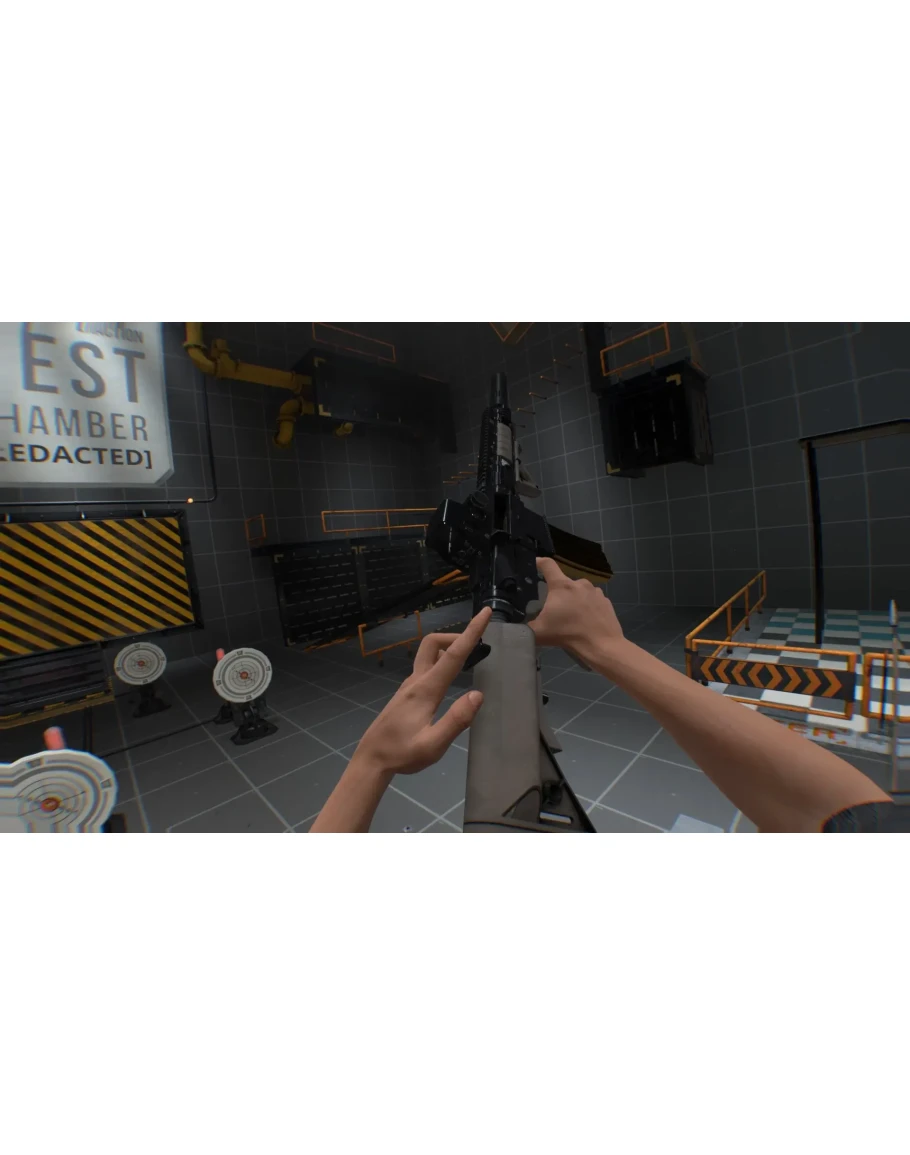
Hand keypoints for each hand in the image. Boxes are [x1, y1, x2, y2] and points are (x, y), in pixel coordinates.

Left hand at [350, 607, 492, 776]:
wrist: (372, 759)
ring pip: (428, 654)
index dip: (471, 632)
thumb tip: (478, 694)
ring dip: (448, 649)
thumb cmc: (402, 754)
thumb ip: (456, 720)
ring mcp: (409, 686)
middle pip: (433, 644)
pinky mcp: (406, 694)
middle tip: (477, 646)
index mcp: (425, 690)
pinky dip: (441, 662)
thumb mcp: (433, 745)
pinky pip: (425, 667)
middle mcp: (416, 682)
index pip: (452, 655)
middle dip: (455, 636)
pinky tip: (450, 677)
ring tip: (470, 659)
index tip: (485, 613)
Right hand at [528, 557, 623, 657]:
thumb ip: (524, 627)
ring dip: (573, 600)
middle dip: (556, 593)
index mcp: (561, 586)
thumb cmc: (569, 635)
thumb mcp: (539, 633)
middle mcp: (579, 583)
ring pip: (578, 591)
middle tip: (552, 608)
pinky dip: (586, 607)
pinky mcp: (606, 601)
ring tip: (570, 617)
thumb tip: (513, 627)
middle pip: (563, 582)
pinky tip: (585, 620)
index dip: (539, 562)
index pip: (547, 565)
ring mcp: (595, 591)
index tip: (534, 565)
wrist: (602, 646)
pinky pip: (592, 600)